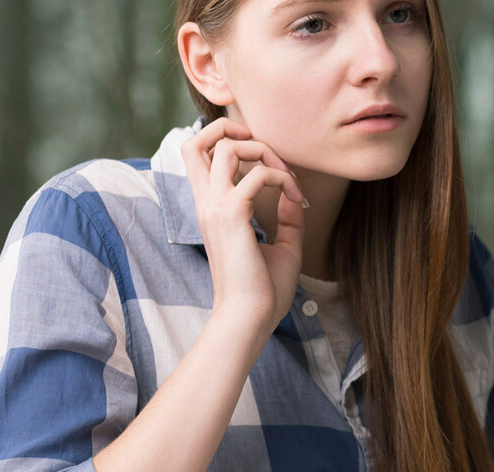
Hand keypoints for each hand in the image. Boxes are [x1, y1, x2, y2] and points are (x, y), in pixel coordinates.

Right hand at [179, 117, 307, 336]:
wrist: (250, 317)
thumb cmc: (263, 290)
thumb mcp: (283, 247)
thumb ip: (287, 219)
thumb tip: (295, 198)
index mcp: (210, 208)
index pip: (197, 156)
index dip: (229, 144)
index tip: (269, 166)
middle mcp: (206, 203)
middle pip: (197, 141)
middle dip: (235, 132)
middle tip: (268, 153)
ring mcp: (215, 207)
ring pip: (225, 146)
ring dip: (262, 150)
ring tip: (285, 175)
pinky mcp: (232, 215)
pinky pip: (259, 175)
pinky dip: (283, 178)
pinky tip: (296, 198)